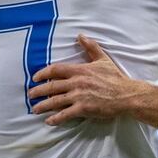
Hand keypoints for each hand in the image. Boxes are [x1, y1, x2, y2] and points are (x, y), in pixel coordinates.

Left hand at [29, 34, 150, 125]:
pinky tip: (49, 121)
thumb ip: (91, 47)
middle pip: (52, 86)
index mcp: (80, 70)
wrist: (126, 95)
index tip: (35, 78)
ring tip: (35, 109)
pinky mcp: (84, 109)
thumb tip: (81, 36)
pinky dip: (56, 118)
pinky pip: (66, 114)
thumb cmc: (115, 78)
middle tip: (30, 94)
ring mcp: (79, 96)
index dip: (43, 73)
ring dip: (43, 105)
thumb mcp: (103, 60)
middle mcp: (77, 82)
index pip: (56, 69)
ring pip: (56, 101)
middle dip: (38, 91)